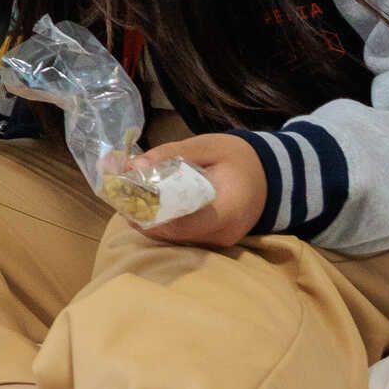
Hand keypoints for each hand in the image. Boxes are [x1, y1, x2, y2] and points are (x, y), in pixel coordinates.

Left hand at [129, 133, 266, 247]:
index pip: (182, 224)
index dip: (151, 215)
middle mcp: (223, 233)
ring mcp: (218, 241)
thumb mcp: (208, 146)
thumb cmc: (239, 158)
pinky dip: (164, 221)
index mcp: (227, 210)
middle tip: (119, 193)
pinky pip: (181, 235)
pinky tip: (149, 203)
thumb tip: (133, 164)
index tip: (127, 197)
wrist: (269, 175)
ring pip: (174, 237)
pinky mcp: (212, 241)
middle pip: (173, 233)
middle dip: (143, 215)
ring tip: (130, 194)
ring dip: (150, 219)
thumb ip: (172, 154)